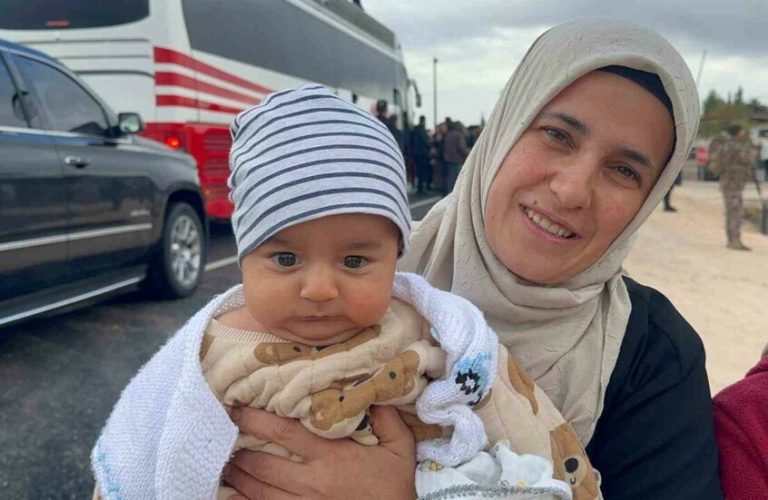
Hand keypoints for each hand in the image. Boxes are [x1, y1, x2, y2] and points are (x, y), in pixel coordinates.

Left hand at [224, 406, 415, 498]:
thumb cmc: (396, 488)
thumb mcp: (401, 449)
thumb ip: (386, 419)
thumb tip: (373, 391)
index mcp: (332, 457)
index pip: (285, 433)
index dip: (257, 420)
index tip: (238, 408)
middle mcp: (312, 481)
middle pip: (264, 464)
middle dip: (239, 450)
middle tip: (224, 435)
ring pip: (260, 492)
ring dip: (239, 477)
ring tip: (225, 464)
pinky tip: (234, 497)